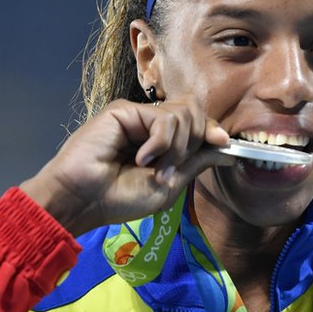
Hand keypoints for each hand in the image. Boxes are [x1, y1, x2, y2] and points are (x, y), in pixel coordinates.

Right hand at [20, 96, 230, 234]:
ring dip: (176, 148)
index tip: (224, 145)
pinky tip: (141, 159)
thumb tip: (228, 148)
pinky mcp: (125, 111)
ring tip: (154, 168)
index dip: (212, 131)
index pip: (198, 122)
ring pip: (184, 114)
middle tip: (171, 168)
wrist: (84, 200)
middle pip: (195, 111)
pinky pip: (163, 119)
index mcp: (164, 141)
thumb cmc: (120, 198)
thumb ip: (197, 162)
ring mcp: (138, 116)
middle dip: (195, 141)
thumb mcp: (169, 184)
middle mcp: (152, 124)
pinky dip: (160, 143)